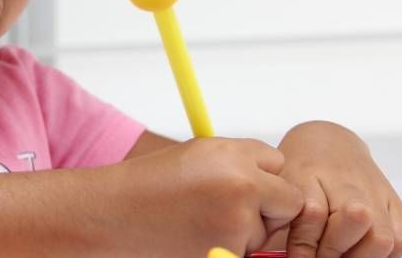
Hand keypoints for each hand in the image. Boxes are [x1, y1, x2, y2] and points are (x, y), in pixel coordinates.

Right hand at [113, 137, 304, 255]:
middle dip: (268, 206)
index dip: (262, 175)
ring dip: (244, 231)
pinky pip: (245, 253)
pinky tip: (197, 238)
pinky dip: (228, 249)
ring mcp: (237, 226)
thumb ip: (242, 161)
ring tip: (199, 221)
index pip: (279, 163)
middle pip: (288, 200)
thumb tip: (276, 179)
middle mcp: (242, 187)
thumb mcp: (200, 153)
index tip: (240, 182)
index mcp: (235, 156)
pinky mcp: (228, 255)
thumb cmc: (151, 184)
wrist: (113, 216)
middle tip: (227, 208)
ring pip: (265, 232)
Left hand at [273, 121, 401, 257]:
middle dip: (336, 250)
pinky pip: (400, 240)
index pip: (313, 213)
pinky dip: (384, 254)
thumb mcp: (283, 189)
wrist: (330, 144)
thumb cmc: (300, 173)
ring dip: (362, 256)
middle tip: (321, 257)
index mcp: (310, 174)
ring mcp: (375, 192)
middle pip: (357, 219)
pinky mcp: (395, 203)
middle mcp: (348, 182)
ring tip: (343, 257)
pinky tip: (362, 251)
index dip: (304, 247)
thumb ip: (285, 225)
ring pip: (382, 237)